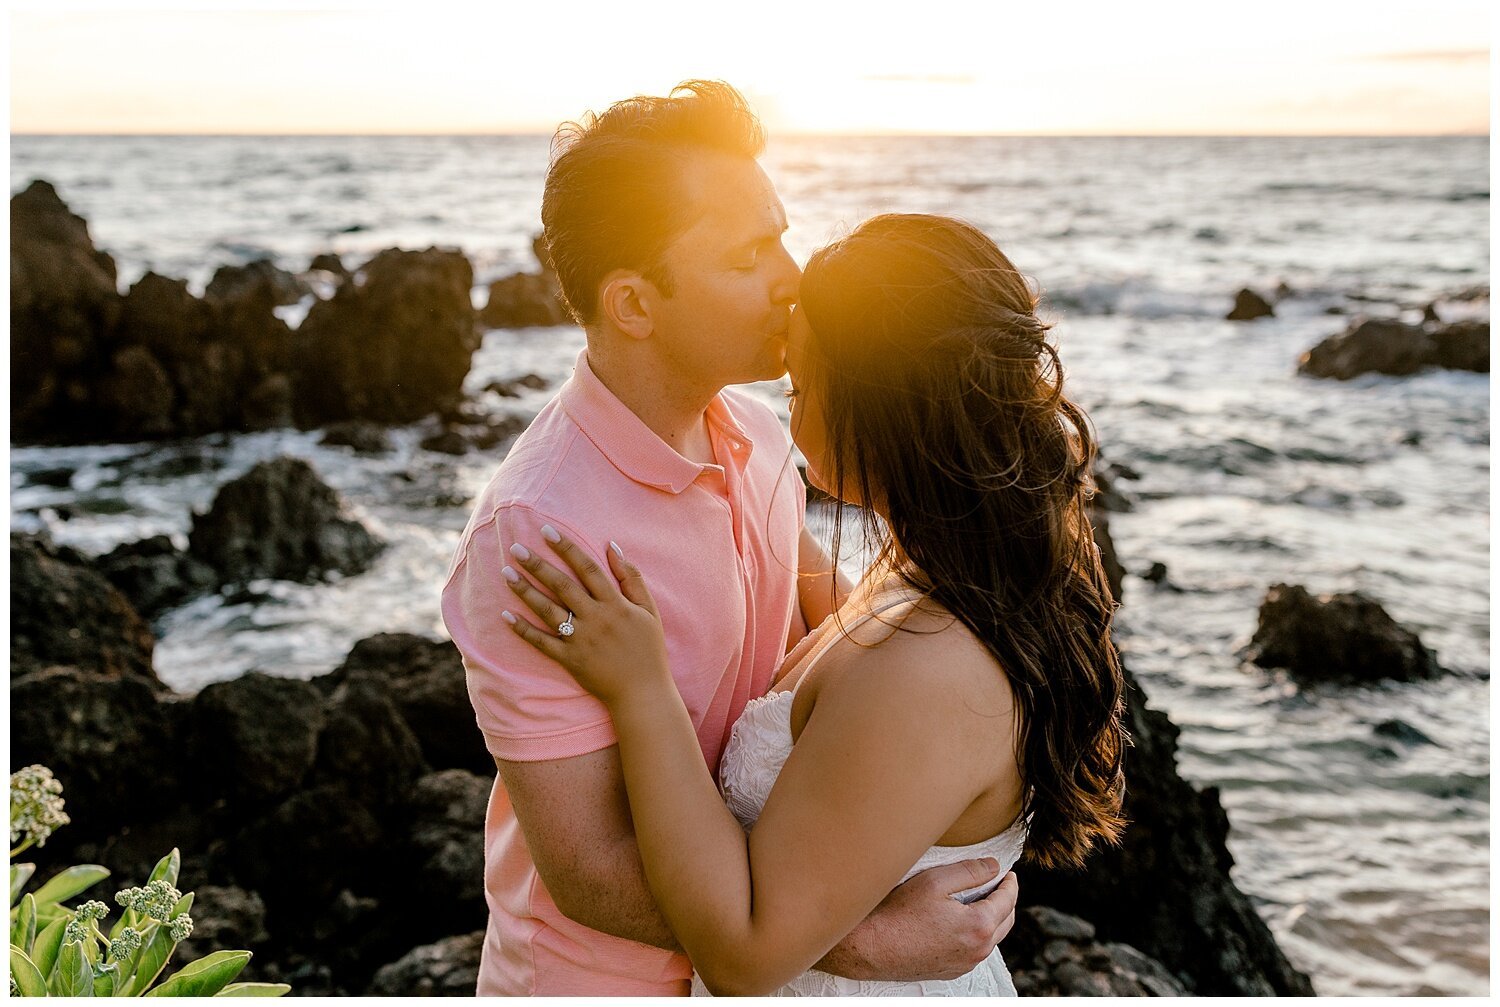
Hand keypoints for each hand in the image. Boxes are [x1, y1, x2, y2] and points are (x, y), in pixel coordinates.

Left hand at [501, 527, 670, 706]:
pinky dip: (523, 630)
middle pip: (563, 586)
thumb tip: (613, 546)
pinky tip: (505, 616)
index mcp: (615, 605)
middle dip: (538, 565)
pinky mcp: (570, 660)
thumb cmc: (648, 649)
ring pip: (548, 611)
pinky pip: (542, 642)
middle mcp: (596, 619)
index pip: (588, 568)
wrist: (643, 693)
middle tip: (516, 547)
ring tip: (506, 573)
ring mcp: (581, 641)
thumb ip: (632, 578)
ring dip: (525, 591)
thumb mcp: (649, 610)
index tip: (547, 531)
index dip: (566, 548)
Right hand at [820, 860, 1018, 981]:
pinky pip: (975, 950)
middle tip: (998, 884)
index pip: (1007, 900)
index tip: (1008, 873)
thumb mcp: (934, 881)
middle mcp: (977, 950)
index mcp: (979, 926)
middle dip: (1006, 901)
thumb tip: (993, 867)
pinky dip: (977, 933)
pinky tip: (961, 920)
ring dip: (992, 918)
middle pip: (1006, 921)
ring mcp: (965, 963)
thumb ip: (970, 871)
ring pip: (992, 938)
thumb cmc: (898, 914)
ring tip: (980, 899)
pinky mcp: (951, 970)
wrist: (872, 947)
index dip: (1010, 883)